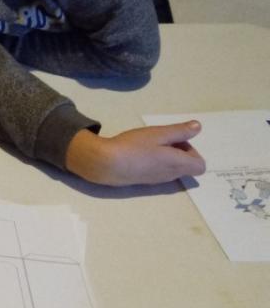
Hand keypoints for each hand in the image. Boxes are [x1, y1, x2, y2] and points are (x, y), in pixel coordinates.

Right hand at [65, 121, 205, 186]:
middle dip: (180, 152)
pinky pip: (160, 172)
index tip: (177, 140)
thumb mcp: (158, 133)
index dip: (193, 152)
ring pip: (173, 169)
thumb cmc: (134, 146)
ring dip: (168, 157)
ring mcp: (158, 180)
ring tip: (149, 145)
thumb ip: (179, 131)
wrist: (107, 164)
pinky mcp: (145, 181)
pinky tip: (140, 153)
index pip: (200, 165)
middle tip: (162, 139)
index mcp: (178, 163)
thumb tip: (197, 127)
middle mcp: (171, 175)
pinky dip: (156, 162)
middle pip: (187, 166)